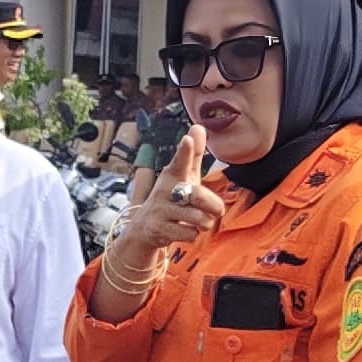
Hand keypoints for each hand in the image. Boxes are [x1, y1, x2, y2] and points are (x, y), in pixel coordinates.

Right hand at [105, 141, 222, 278]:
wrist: (144, 228)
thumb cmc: (171, 198)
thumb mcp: (182, 177)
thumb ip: (193, 155)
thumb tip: (199, 126)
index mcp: (172, 175)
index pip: (180, 161)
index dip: (184, 151)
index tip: (187, 140)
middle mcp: (164, 191)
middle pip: (197, 195)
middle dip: (212, 205)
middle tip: (217, 210)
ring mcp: (160, 211)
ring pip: (197, 218)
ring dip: (204, 223)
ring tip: (199, 221)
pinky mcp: (159, 230)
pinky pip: (190, 234)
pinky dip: (193, 235)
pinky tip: (185, 231)